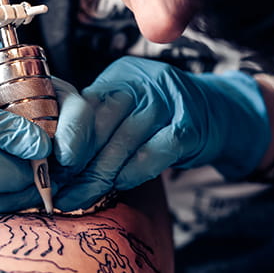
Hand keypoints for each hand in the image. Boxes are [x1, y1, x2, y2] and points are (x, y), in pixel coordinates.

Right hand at [0, 61, 94, 213]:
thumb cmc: (23, 85)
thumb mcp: (52, 86)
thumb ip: (68, 114)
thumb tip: (56, 154)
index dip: (5, 134)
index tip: (40, 142)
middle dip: (13, 170)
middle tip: (40, 166)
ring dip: (13, 189)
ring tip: (36, 176)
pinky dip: (5, 200)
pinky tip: (24, 185)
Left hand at [55, 56, 270, 209]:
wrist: (220, 113)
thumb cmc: (162, 118)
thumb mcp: (129, 107)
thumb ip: (96, 125)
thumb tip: (55, 163)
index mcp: (121, 75)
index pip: (85, 103)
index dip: (67, 135)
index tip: (52, 163)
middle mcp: (144, 82)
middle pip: (102, 125)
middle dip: (78, 164)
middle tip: (60, 190)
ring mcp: (169, 102)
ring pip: (124, 142)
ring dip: (100, 176)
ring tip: (80, 197)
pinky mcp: (191, 127)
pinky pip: (154, 153)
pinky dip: (132, 173)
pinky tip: (118, 186)